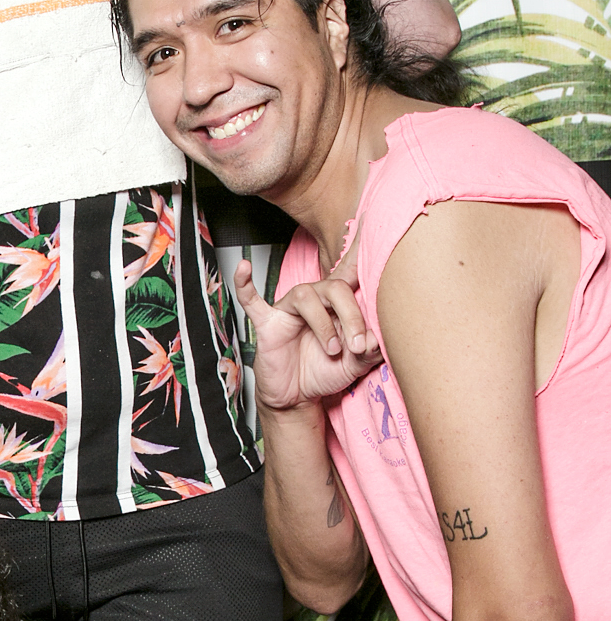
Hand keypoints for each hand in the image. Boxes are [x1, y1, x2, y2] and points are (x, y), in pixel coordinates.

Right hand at [234, 240, 380, 411]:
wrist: (297, 397)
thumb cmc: (324, 372)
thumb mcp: (355, 364)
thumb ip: (370, 351)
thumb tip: (377, 337)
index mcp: (338, 304)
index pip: (350, 272)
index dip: (360, 250)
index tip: (371, 223)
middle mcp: (314, 299)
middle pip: (334, 288)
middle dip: (351, 316)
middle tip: (358, 345)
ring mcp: (288, 309)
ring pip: (305, 296)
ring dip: (323, 324)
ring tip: (332, 349)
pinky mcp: (267, 323)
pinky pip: (252, 299)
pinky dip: (245, 284)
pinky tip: (242, 268)